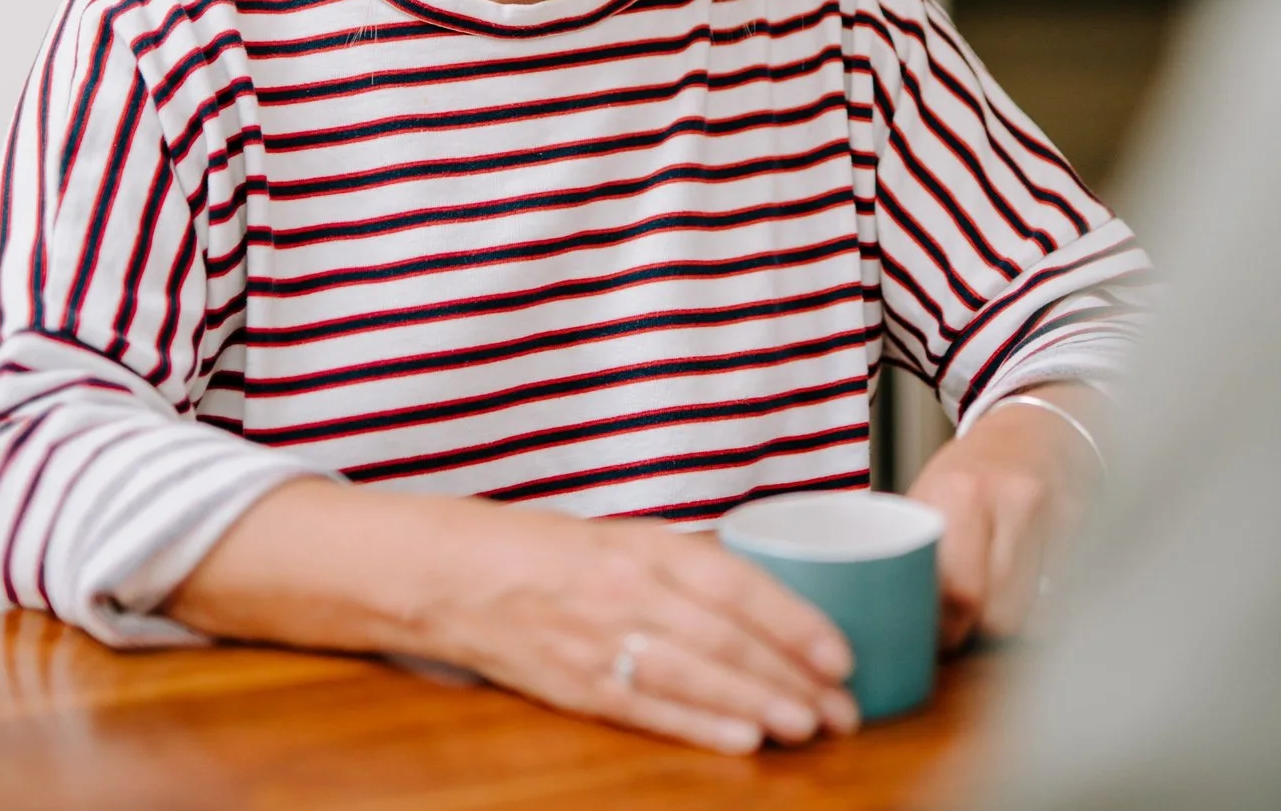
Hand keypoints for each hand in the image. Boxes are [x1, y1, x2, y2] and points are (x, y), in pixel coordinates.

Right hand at [166, 481, 857, 754]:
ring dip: (757, 705)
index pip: (734, 582)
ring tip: (810, 727)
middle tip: (845, 705)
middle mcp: (619, 589)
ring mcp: (591, 640)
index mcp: (638, 545)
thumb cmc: (538, 551)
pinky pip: (643, 708)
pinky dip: (696, 725)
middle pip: (723, 637)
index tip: (840, 649)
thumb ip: (684, 569)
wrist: (434, 572)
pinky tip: (741, 740)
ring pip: (692, 676)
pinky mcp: (567, 683)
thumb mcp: (617, 540)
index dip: (791, 620)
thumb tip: (767, 602)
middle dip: (791, 675)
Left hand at [907, 384, 1104, 647]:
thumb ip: (918, 553)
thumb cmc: (972, 472)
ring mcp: (1057, 514)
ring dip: (1010, 620)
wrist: (1032, 431)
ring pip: (1035, 615)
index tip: (936, 640)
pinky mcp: (1085, 530)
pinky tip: (1027, 582)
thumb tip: (897, 616)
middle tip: (963, 623)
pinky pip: (1061, 597)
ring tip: (993, 599)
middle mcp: (1014, 500)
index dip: (946, 631)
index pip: (958, 593)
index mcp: (962, 492)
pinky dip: (1042, 604)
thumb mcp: (930, 496)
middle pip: (1000, 614)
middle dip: (978, 630)